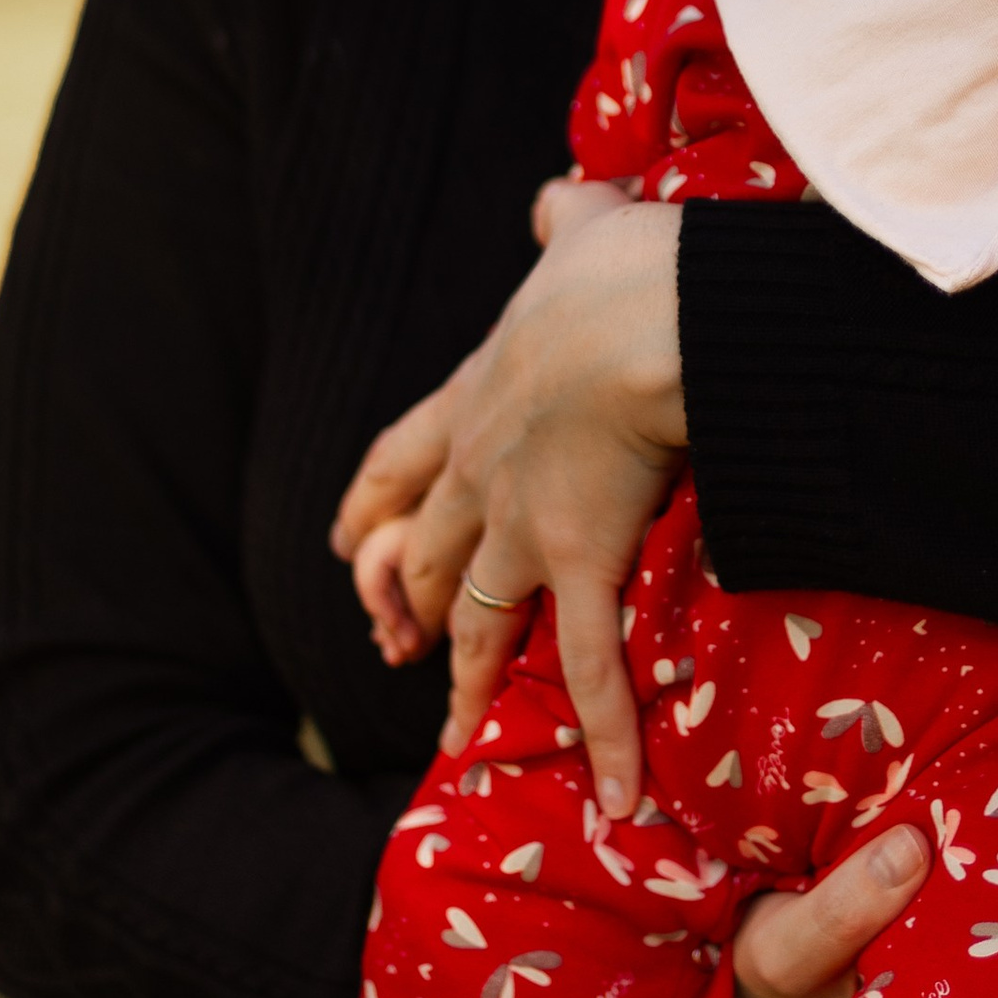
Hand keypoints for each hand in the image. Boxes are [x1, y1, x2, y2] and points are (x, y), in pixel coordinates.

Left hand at [330, 199, 685, 814]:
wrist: (649, 318)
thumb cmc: (628, 269)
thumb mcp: (587, 229)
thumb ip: (567, 220)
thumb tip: (555, 202)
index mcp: (481, 390)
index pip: (404, 455)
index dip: (374, 501)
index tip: (347, 539)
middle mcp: (483, 469)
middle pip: (425, 550)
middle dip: (404, 600)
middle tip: (390, 644)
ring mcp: (523, 528)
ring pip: (478, 619)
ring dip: (468, 679)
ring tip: (457, 737)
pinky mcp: (580, 567)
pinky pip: (589, 669)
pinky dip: (606, 734)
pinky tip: (618, 796)